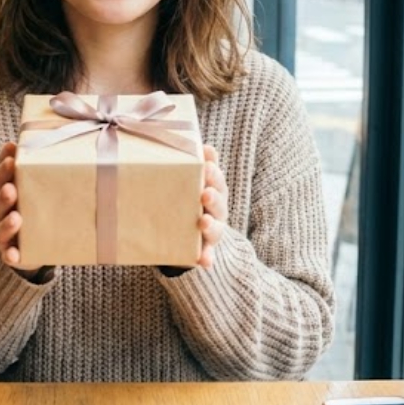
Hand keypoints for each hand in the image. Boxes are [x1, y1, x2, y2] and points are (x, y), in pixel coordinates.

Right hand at [0, 142, 46, 278]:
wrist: (25, 245)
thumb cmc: (28, 207)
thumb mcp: (28, 186)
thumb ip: (29, 167)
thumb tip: (37, 139)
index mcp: (1, 192)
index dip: (2, 168)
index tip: (10, 156)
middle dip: (3, 194)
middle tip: (11, 188)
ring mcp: (1, 234)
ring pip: (0, 228)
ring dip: (7, 223)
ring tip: (16, 218)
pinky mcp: (10, 253)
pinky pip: (9, 256)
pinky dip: (11, 256)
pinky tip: (14, 256)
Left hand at [197, 145, 227, 267]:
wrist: (185, 234)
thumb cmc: (184, 200)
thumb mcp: (186, 182)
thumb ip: (189, 165)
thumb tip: (190, 143)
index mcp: (213, 191)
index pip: (217, 179)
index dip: (213, 172)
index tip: (207, 164)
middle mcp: (216, 210)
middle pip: (219, 202)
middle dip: (213, 196)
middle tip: (204, 192)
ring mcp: (212, 231)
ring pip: (216, 228)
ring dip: (211, 225)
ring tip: (203, 222)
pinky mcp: (205, 250)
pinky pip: (207, 255)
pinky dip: (207, 258)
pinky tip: (204, 261)